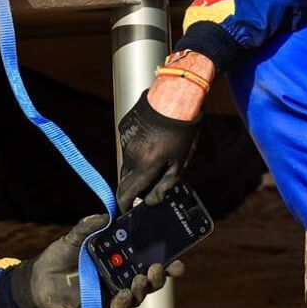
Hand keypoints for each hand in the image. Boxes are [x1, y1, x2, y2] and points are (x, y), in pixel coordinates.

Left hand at [8, 212, 187, 307]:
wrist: (41, 278)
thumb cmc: (62, 254)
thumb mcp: (77, 235)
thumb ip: (91, 224)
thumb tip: (107, 215)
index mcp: (122, 257)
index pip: (150, 259)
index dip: (167, 261)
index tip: (177, 259)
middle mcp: (122, 275)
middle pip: (150, 279)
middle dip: (160, 276)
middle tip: (160, 268)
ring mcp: (114, 292)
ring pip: (138, 294)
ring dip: (144, 288)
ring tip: (141, 279)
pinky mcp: (102, 306)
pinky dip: (123, 302)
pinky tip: (122, 294)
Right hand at [113, 93, 199, 210]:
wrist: (173, 96)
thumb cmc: (182, 130)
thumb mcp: (180, 162)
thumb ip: (165, 184)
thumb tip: (152, 200)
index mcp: (144, 165)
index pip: (126, 192)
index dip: (124, 205)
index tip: (126, 211)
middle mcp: (130, 154)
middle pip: (124, 179)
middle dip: (132, 188)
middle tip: (145, 190)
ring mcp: (125, 140)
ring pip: (126, 162)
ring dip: (136, 167)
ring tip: (155, 159)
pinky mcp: (124, 128)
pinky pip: (128, 146)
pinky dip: (136, 150)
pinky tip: (151, 142)